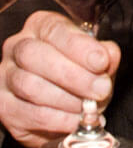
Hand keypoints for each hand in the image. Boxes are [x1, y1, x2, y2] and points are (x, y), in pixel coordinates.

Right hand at [0, 11, 119, 147]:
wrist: (62, 111)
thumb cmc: (79, 77)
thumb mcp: (98, 62)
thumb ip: (105, 55)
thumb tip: (107, 55)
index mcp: (41, 27)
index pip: (55, 30)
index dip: (79, 46)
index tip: (101, 62)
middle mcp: (17, 47)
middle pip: (34, 56)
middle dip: (73, 76)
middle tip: (100, 89)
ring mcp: (6, 76)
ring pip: (30, 85)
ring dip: (66, 100)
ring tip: (88, 108)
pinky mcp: (4, 106)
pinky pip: (29, 113)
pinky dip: (57, 119)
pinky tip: (74, 120)